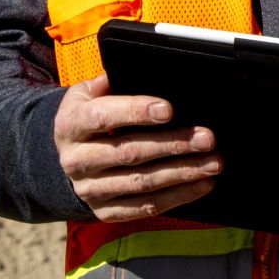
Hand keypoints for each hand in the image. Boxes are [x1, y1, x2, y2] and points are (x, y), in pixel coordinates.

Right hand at [52, 73, 220, 220]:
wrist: (65, 158)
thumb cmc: (88, 118)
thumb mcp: (86, 95)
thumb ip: (109, 82)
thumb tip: (137, 68)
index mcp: (70, 124)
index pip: (102, 116)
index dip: (135, 112)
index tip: (169, 109)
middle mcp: (76, 160)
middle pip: (129, 152)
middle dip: (172, 144)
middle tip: (207, 138)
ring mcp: (90, 189)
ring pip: (141, 183)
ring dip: (182, 173)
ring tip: (213, 162)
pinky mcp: (105, 211)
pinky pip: (144, 206)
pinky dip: (177, 196)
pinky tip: (202, 185)